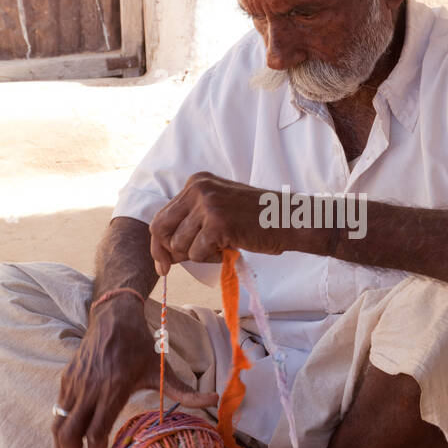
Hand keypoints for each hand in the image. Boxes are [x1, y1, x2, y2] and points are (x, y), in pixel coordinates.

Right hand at [52, 297, 216, 447]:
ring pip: (60, 425)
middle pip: (71, 435)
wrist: (113, 316)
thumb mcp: (162, 368)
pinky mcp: (66, 379)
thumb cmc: (140, 345)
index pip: (96, 431)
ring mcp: (75, 384)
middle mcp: (89, 388)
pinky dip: (60, 433)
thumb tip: (215, 400)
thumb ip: (186, 391)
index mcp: (113, 388)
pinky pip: (58, 412)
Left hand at [149, 172, 285, 271]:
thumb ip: (192, 224)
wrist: (288, 219)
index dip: (158, 243)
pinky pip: (197, 253)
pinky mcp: (218, 223)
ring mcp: (208, 204)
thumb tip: (165, 254)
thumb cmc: (256, 219)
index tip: (163, 264)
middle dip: (166, 252)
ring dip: (198, 255)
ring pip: (179, 245)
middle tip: (178, 265)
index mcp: (196, 182)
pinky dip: (211, 258)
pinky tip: (229, 248)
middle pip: (160, 229)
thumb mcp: (219, 210)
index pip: (162, 216)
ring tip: (220, 247)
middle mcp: (198, 188)